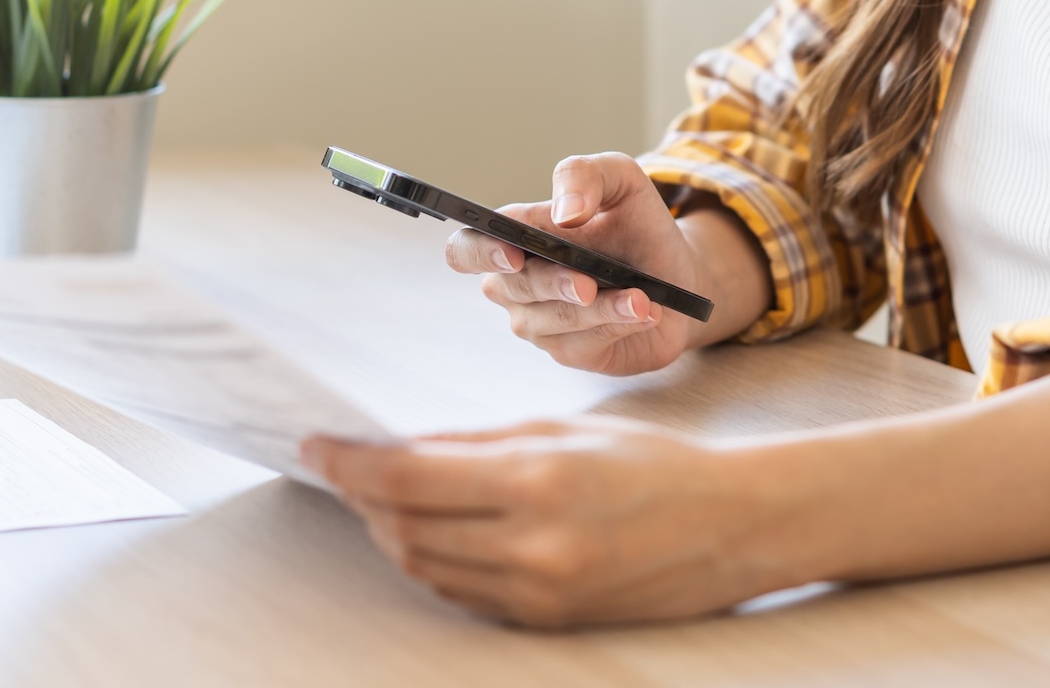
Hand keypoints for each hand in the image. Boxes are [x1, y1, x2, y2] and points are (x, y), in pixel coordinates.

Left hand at [302, 419, 782, 626]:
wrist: (733, 528)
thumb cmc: (653, 464)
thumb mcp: (564, 429)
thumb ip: (476, 442)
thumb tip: (400, 446)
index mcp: (536, 480)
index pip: (408, 476)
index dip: (350, 462)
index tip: (316, 444)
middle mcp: (532, 544)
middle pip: (405, 527)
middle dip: (364, 497)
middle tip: (344, 467)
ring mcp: (539, 592)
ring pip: (427, 567)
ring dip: (392, 532)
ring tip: (381, 498)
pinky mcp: (546, 620)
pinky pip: (464, 593)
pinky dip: (435, 562)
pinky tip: (431, 532)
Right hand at [445, 153, 709, 374]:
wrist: (678, 269)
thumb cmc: (636, 223)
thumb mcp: (620, 180)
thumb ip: (585, 176)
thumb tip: (565, 211)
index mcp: (515, 239)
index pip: (466, 250)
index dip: (480, 253)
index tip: (512, 253)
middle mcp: (518, 286)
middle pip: (513, 288)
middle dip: (552, 284)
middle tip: (587, 283)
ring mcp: (541, 323)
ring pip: (553, 321)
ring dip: (598, 310)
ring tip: (639, 298)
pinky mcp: (573, 352)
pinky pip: (583, 345)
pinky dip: (617, 326)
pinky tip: (645, 312)